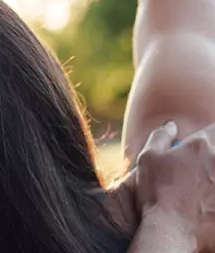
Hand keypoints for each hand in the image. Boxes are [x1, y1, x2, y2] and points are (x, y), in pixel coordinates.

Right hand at [133, 122, 214, 249]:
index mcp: (200, 146)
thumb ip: (160, 136)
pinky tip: (206, 204)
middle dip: (210, 161)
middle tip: (198, 173)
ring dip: (212, 179)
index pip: (213, 131)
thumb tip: (171, 126)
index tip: (200, 151)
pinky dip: (214, 199)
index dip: (208, 139)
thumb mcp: (148, 158)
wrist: (170, 229)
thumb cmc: (156, 192)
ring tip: (200, 190)